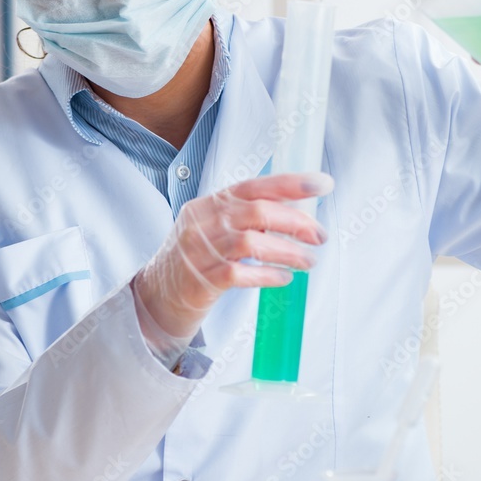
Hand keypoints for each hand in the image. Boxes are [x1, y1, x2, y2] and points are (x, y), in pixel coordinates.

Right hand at [132, 172, 332, 342]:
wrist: (158, 296)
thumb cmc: (196, 259)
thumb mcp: (214, 228)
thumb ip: (247, 217)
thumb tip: (297, 213)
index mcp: (210, 204)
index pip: (254, 186)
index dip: (290, 184)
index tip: (322, 184)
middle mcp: (202, 222)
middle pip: (257, 212)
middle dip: (295, 222)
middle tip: (320, 235)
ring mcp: (199, 250)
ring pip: (251, 242)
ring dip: (287, 251)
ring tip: (308, 261)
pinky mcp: (201, 280)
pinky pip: (240, 274)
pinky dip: (267, 275)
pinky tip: (283, 278)